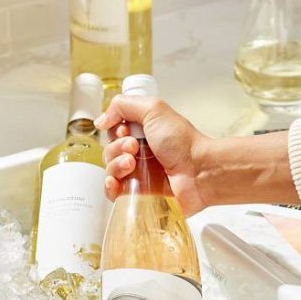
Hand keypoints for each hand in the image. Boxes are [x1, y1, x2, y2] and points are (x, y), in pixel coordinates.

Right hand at [96, 95, 210, 215]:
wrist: (199, 171)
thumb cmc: (182, 142)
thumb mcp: (153, 109)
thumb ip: (123, 105)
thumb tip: (101, 121)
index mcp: (142, 133)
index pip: (113, 132)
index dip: (115, 131)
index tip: (127, 131)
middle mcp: (139, 153)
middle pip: (109, 150)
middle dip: (116, 147)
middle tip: (134, 147)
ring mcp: (138, 174)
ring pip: (109, 169)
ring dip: (115, 164)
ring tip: (132, 163)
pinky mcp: (137, 193)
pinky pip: (112, 192)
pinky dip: (109, 186)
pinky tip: (115, 182)